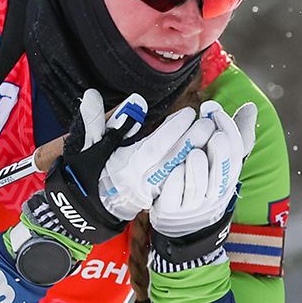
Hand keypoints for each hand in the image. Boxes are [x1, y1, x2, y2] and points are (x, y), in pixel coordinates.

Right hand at [7, 90, 210, 286]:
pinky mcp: (158, 197)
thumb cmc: (89, 170)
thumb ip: (96, 122)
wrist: (88, 207)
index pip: (153, 146)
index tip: (189, 113)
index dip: (172, 130)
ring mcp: (152, 190)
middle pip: (171, 160)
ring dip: (197, 154)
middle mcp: (140, 179)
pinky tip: (206, 154)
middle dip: (192, 141)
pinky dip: (192, 167)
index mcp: (124, 165)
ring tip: (213, 134)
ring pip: (178, 171)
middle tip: (209, 122)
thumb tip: (93, 95)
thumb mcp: (89, 145)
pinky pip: (179, 181)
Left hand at [148, 101, 257, 270]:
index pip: (234, 155)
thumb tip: (250, 107)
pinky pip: (175, 198)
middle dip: (219, 154)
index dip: (228, 132)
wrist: (181, 220)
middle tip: (214, 134)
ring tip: (194, 153)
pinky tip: (174, 170)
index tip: (215, 111)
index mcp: (226, 178)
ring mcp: (191, 204)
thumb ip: (234, 133)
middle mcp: (212, 193)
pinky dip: (175, 184)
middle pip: (220, 175)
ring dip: (198, 171)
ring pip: (198, 188)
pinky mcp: (170, 209)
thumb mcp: (219, 159)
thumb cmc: (203, 180)